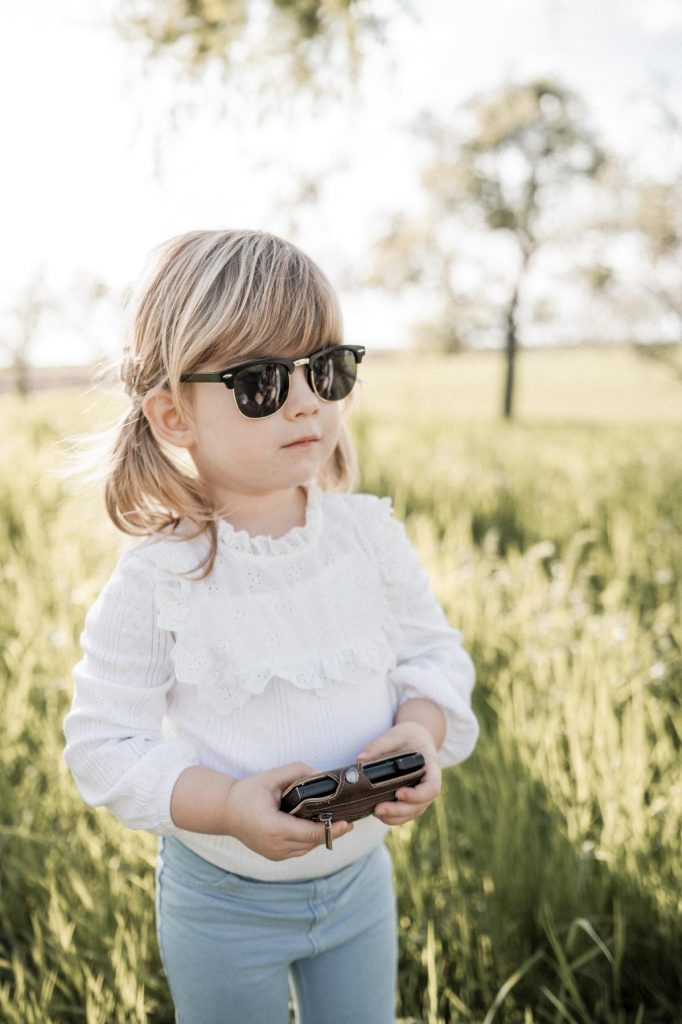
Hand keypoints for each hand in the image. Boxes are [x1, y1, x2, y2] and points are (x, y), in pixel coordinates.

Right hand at [222, 762, 352, 860]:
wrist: (224, 811)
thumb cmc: (247, 792)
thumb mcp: (272, 777)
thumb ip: (298, 772)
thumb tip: (321, 774)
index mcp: (275, 828)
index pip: (311, 833)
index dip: (332, 829)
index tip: (348, 822)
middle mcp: (276, 846)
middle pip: (313, 842)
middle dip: (331, 831)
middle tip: (348, 818)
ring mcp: (275, 854)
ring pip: (307, 848)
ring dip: (320, 836)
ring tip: (336, 821)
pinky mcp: (274, 856)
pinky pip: (299, 850)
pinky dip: (308, 839)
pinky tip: (317, 827)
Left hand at [357, 722, 441, 825]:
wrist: (417, 738)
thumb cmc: (407, 735)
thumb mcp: (395, 734)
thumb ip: (379, 745)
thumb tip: (360, 759)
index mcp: (432, 766)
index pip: (432, 787)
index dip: (417, 795)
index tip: (399, 793)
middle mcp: (430, 783)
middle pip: (420, 805)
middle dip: (399, 810)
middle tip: (378, 808)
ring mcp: (422, 794)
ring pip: (413, 812)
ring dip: (395, 816)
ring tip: (375, 811)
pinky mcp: (413, 799)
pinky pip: (407, 813)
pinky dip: (394, 816)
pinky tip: (379, 813)